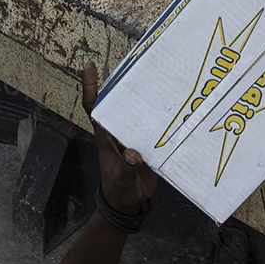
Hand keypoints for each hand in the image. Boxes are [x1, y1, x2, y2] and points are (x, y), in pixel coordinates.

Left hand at [82, 62, 155, 215]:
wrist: (129, 202)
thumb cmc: (120, 190)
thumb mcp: (122, 181)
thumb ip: (127, 169)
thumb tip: (133, 155)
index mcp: (106, 136)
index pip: (94, 107)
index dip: (91, 87)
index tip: (90, 65)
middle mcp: (118, 130)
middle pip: (117, 101)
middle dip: (122, 81)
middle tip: (134, 61)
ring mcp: (132, 135)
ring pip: (135, 110)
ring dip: (143, 96)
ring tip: (159, 76)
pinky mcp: (146, 142)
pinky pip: (151, 124)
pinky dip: (160, 115)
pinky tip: (174, 106)